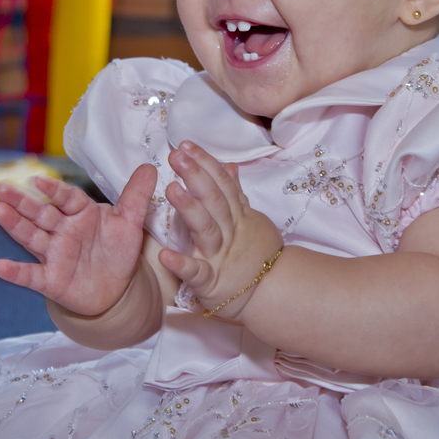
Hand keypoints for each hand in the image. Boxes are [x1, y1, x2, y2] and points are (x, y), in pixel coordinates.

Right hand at [0, 164, 156, 315]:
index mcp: (80, 213)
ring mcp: (54, 254)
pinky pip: (31, 275)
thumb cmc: (117, 251)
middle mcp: (63, 230)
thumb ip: (137, 196)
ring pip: (32, 237)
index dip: (53, 190)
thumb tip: (150, 167)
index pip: (66, 198)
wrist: (115, 289)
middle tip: (0, 187)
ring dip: (14, 225)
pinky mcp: (51, 280)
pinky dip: (16, 272)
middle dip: (21, 201)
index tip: (38, 180)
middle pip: (41, 213)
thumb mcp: (130, 223)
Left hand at [159, 142, 283, 319]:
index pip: (221, 184)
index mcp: (236, 216)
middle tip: (176, 157)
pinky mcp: (211, 282)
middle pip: (213, 200)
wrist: (273, 293)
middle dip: (195, 176)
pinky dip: (182, 265)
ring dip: (189, 209)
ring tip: (171, 189)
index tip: (186, 145)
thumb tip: (230, 165)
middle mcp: (228, 231)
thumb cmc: (256, 254)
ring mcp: (219, 255)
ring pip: (206, 229)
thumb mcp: (251, 219)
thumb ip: (236, 194)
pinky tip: (165, 256)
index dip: (204, 164)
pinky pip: (196, 273)